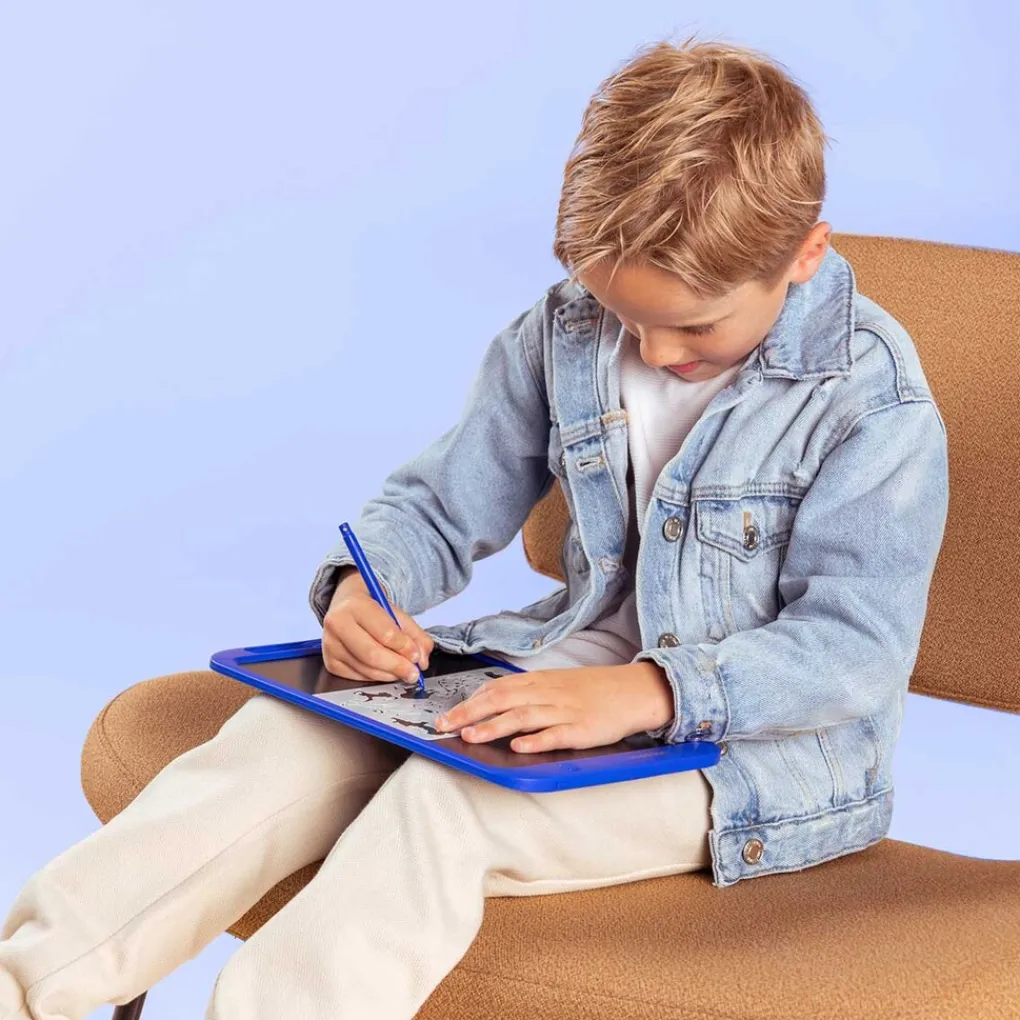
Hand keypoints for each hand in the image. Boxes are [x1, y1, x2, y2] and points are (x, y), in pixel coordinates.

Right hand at [322, 569, 433, 682]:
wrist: (347, 606)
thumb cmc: (373, 610)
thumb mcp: (397, 614)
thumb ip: (415, 636)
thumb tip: (422, 661)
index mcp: (355, 605)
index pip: (384, 632)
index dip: (404, 647)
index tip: (416, 655)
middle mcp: (337, 623)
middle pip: (372, 654)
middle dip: (397, 666)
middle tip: (413, 673)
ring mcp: (330, 644)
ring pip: (365, 668)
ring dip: (389, 674)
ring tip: (402, 672)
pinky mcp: (330, 662)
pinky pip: (358, 676)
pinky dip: (376, 677)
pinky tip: (385, 670)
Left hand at [435, 662, 673, 752]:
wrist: (634, 690)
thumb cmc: (593, 689)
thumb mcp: (557, 682)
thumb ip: (528, 691)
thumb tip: (492, 701)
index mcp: (540, 681)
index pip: (496, 688)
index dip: (469, 701)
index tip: (446, 714)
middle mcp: (548, 693)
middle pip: (502, 700)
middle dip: (470, 713)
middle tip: (444, 727)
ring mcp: (565, 711)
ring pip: (523, 716)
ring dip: (494, 726)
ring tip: (471, 736)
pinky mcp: (582, 730)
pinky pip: (556, 734)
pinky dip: (536, 740)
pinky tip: (519, 747)